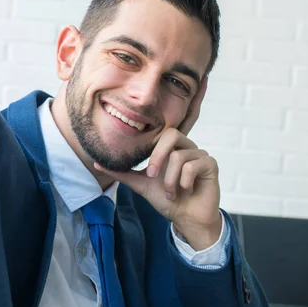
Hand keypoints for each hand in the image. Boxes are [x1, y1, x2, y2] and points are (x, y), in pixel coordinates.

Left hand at [95, 77, 221, 249]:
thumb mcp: (140, 183)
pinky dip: (182, 181)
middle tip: (151, 176)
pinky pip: (192, 165)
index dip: (175, 110)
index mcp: (171, 146)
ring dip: (169, 178)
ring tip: (171, 191)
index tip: (187, 89)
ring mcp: (200, 153)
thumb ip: (122, 172)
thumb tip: (96, 162)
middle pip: (169, 135)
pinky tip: (184, 190)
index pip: (165, 126)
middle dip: (157, 158)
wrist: (185, 218)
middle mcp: (186, 145)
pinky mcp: (211, 164)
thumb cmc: (166, 198)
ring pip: (178, 155)